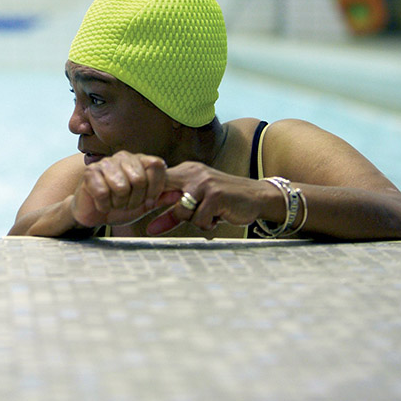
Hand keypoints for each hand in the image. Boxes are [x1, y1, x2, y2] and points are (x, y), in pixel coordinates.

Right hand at [70, 151, 168, 227]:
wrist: (93, 213)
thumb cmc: (119, 206)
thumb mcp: (144, 205)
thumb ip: (160, 198)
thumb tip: (179, 194)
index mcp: (140, 161)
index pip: (157, 165)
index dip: (155, 187)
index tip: (149, 201)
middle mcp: (124, 157)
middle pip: (139, 179)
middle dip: (134, 200)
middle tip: (127, 204)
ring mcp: (106, 163)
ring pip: (121, 187)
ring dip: (119, 203)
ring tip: (114, 203)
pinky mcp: (90, 172)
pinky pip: (103, 192)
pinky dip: (104, 205)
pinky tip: (102, 203)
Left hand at [145, 161, 273, 235]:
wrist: (257, 197)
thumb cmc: (223, 202)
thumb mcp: (196, 204)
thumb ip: (172, 213)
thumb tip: (149, 229)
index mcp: (185, 171)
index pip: (157, 181)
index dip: (147, 197)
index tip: (143, 210)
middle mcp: (192, 173)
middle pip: (163, 194)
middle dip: (161, 208)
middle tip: (171, 219)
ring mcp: (204, 183)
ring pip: (181, 211)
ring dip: (194, 220)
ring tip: (209, 215)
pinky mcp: (215, 195)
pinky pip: (199, 219)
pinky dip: (207, 224)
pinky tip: (218, 217)